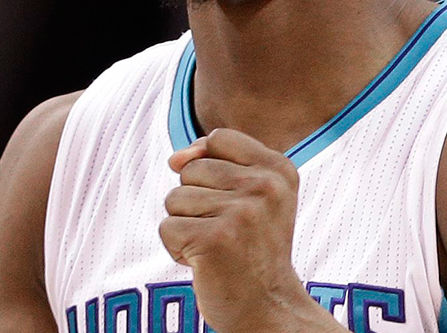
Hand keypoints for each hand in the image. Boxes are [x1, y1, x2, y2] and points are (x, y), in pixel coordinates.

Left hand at [160, 129, 335, 332]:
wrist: (269, 308)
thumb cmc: (253, 249)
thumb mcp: (250, 194)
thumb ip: (214, 159)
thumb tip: (175, 159)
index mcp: (279, 169)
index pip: (218, 138)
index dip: (211, 167)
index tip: (234, 201)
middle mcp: (265, 187)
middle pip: (191, 169)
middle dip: (197, 202)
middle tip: (228, 232)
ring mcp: (241, 213)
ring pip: (175, 198)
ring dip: (186, 226)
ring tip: (217, 247)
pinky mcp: (214, 240)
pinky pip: (167, 227)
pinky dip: (177, 249)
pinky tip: (205, 262)